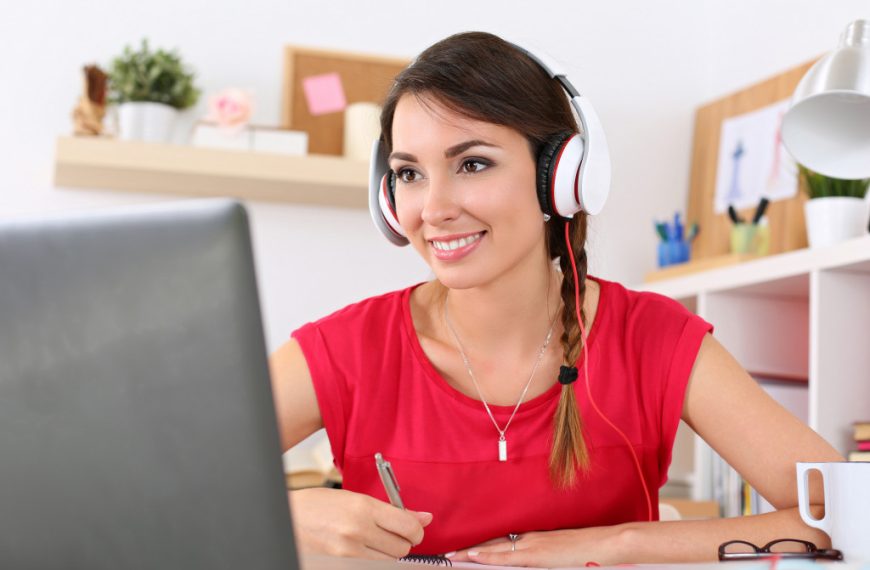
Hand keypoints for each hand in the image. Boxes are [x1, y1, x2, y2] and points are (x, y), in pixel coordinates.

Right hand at [289, 488, 432, 559]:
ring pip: (389, 563)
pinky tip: (362, 552)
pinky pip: (372, 568)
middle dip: (400, 543)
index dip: (416, 531)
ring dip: (386, 555)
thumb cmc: (321, 506)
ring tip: (370, 543)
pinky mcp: (340, 566)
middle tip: (387, 535)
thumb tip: (425, 518)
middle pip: (402, 549)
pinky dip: (372, 562)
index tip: (413, 530)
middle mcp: (357, 531)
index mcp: (364, 508)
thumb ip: (393, 510)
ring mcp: (348, 553)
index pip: (408, 527)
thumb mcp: (357, 499)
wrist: (289, 519)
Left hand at [447, 525, 626, 567]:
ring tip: (452, 556)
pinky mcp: (538, 555)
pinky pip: (507, 557)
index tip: (463, 550)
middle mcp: (530, 538)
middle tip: (448, 554)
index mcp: (534, 537)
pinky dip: (489, 557)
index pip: (500, 541)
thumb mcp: (560, 551)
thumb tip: (528, 561)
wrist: (606, 543)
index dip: (480, 546)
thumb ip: (542, 554)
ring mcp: (533, 545)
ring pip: (495, 548)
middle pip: (493, 543)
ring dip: (472, 553)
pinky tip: (474, 557)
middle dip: (470, 550)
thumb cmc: (588, 550)